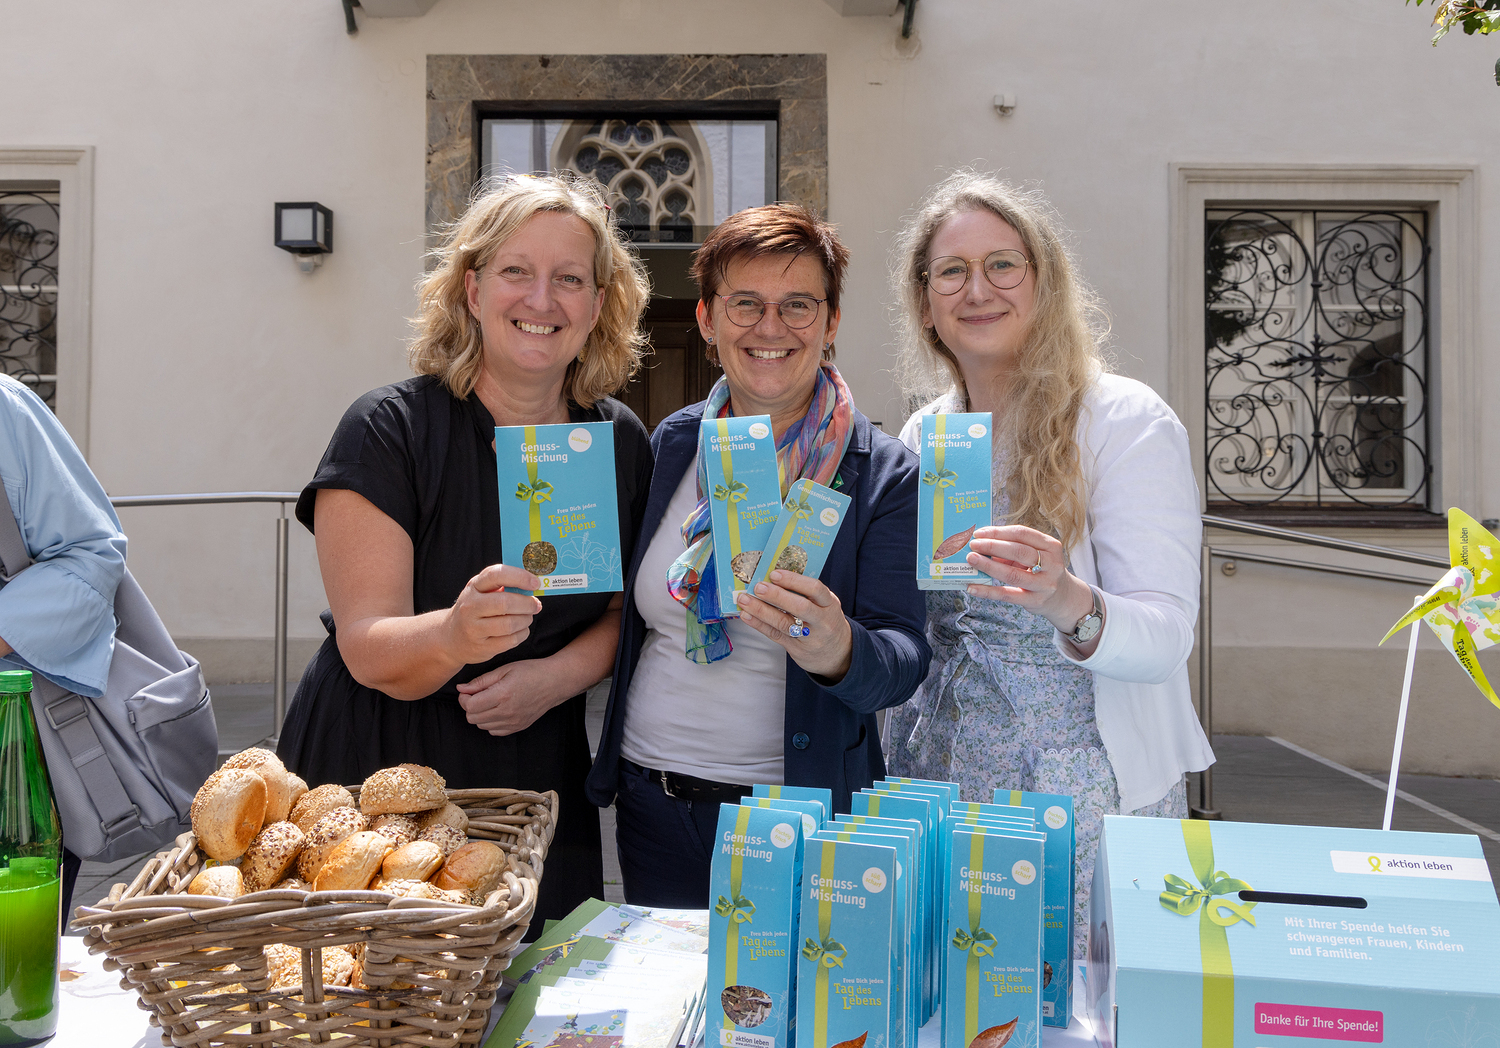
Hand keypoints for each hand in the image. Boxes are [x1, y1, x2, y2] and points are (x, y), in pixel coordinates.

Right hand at [443, 563, 542, 665]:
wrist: (451, 637)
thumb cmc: (474, 610)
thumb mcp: (481, 592)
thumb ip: (503, 585)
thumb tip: (531, 584)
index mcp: (473, 587)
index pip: (497, 575)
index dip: (520, 577)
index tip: (535, 583)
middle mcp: (470, 606)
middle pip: (505, 603)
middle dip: (527, 604)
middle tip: (536, 605)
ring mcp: (473, 628)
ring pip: (510, 624)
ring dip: (526, 620)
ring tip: (527, 618)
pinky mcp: (481, 647)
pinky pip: (511, 640)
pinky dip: (522, 634)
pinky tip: (521, 630)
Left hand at [455, 658, 558, 735]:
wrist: (554, 682)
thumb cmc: (531, 671)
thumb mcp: (504, 670)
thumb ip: (481, 681)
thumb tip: (461, 688)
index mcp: (502, 695)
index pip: (470, 706)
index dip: (464, 698)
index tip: (468, 691)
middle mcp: (507, 712)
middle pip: (472, 718)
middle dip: (470, 706)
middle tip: (478, 695)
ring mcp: (513, 722)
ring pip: (482, 726)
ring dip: (480, 714)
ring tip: (489, 701)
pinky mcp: (518, 727)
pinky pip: (494, 731)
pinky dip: (491, 722)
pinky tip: (497, 710)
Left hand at [734, 570, 853, 681]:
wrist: (839, 654)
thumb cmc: (826, 621)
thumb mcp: (825, 605)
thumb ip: (807, 593)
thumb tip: (775, 577)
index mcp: (829, 604)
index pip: (815, 589)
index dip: (794, 580)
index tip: (775, 574)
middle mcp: (822, 621)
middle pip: (800, 607)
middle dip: (777, 596)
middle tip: (758, 587)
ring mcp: (809, 637)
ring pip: (784, 623)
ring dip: (761, 610)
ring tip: (744, 600)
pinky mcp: (796, 648)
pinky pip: (775, 635)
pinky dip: (759, 624)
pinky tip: (747, 616)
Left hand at [964, 525, 1096, 637]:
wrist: (1062, 597)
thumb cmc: (1042, 570)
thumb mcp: (1035, 556)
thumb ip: (1013, 549)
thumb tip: (982, 546)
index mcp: (1051, 546)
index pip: (1022, 534)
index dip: (999, 532)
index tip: (979, 532)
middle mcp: (1051, 564)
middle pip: (1019, 551)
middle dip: (993, 546)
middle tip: (973, 544)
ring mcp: (1044, 584)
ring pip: (1012, 574)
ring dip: (988, 566)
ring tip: (971, 560)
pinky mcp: (1035, 601)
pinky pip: (1007, 595)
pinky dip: (987, 591)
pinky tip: (972, 587)